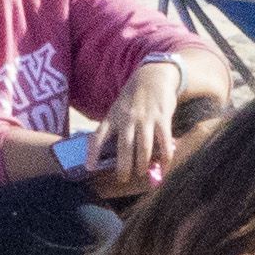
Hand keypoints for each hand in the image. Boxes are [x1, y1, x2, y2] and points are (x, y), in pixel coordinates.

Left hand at [93, 58, 192, 193]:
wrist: (153, 75)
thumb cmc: (132, 97)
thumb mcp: (117, 107)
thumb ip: (114, 127)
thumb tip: (108, 152)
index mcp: (113, 116)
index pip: (98, 136)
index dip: (93, 153)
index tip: (89, 167)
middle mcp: (128, 118)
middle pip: (124, 147)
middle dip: (123, 167)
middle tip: (123, 179)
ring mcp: (145, 118)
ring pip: (143, 147)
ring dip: (142, 164)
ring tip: (141, 173)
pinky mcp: (162, 118)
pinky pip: (164, 142)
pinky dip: (165, 157)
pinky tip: (164, 166)